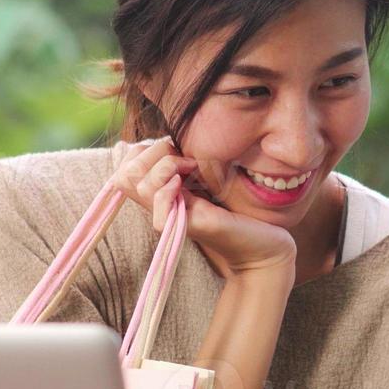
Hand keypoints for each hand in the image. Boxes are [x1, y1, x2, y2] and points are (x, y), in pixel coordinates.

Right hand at [111, 139, 295, 279]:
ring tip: (193, 169)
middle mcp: (159, 207)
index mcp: (162, 193)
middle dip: (156, 152)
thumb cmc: (240, 212)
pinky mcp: (186, 225)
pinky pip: (158, 202)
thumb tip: (163, 141)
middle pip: (125, 172)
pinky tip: (191, 183)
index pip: (125, 164)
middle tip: (188, 160)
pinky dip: (169, 187)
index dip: (145, 150)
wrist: (263, 247)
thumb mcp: (208, 179)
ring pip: (139, 183)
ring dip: (166, 165)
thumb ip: (183, 165)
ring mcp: (169, 217)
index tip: (178, 151)